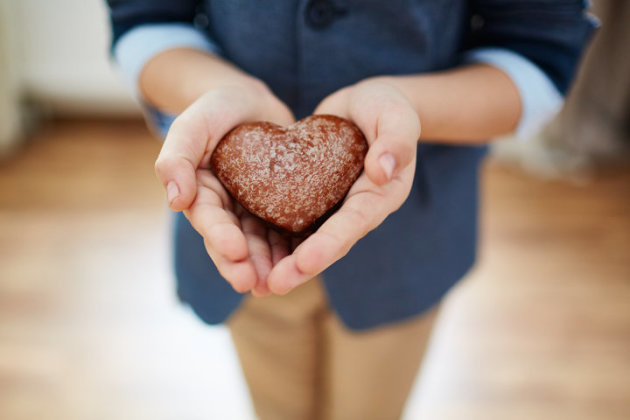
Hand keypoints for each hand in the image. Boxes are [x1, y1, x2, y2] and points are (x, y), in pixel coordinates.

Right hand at [154, 81, 294, 295]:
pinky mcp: (279, 206)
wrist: (249, 102)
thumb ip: (176, 157)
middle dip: (244, 264)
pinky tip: (305, 262)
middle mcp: (226, 209)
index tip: (236, 252)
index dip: (221, 238)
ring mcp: (253, 210)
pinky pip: (286, 230)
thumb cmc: (215, 110)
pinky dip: (293, 247)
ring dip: (269, 265)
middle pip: (234, 242)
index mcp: (201, 194)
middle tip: (257, 283)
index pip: (209, 220)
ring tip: (281, 283)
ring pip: (261, 244)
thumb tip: (175, 200)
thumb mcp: (192, 125)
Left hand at [266, 78, 420, 294]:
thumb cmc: (386, 106)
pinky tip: (251, 255)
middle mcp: (358, 209)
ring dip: (286, 263)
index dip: (330, 243)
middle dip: (303, 266)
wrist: (366, 106)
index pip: (355, 222)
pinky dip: (277, 240)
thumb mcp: (396, 114)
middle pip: (330, 242)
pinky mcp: (315, 199)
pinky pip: (296, 222)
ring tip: (257, 284)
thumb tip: (384, 170)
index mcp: (381, 194)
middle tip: (273, 285)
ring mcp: (335, 207)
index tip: (306, 262)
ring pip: (309, 240)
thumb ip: (395, 139)